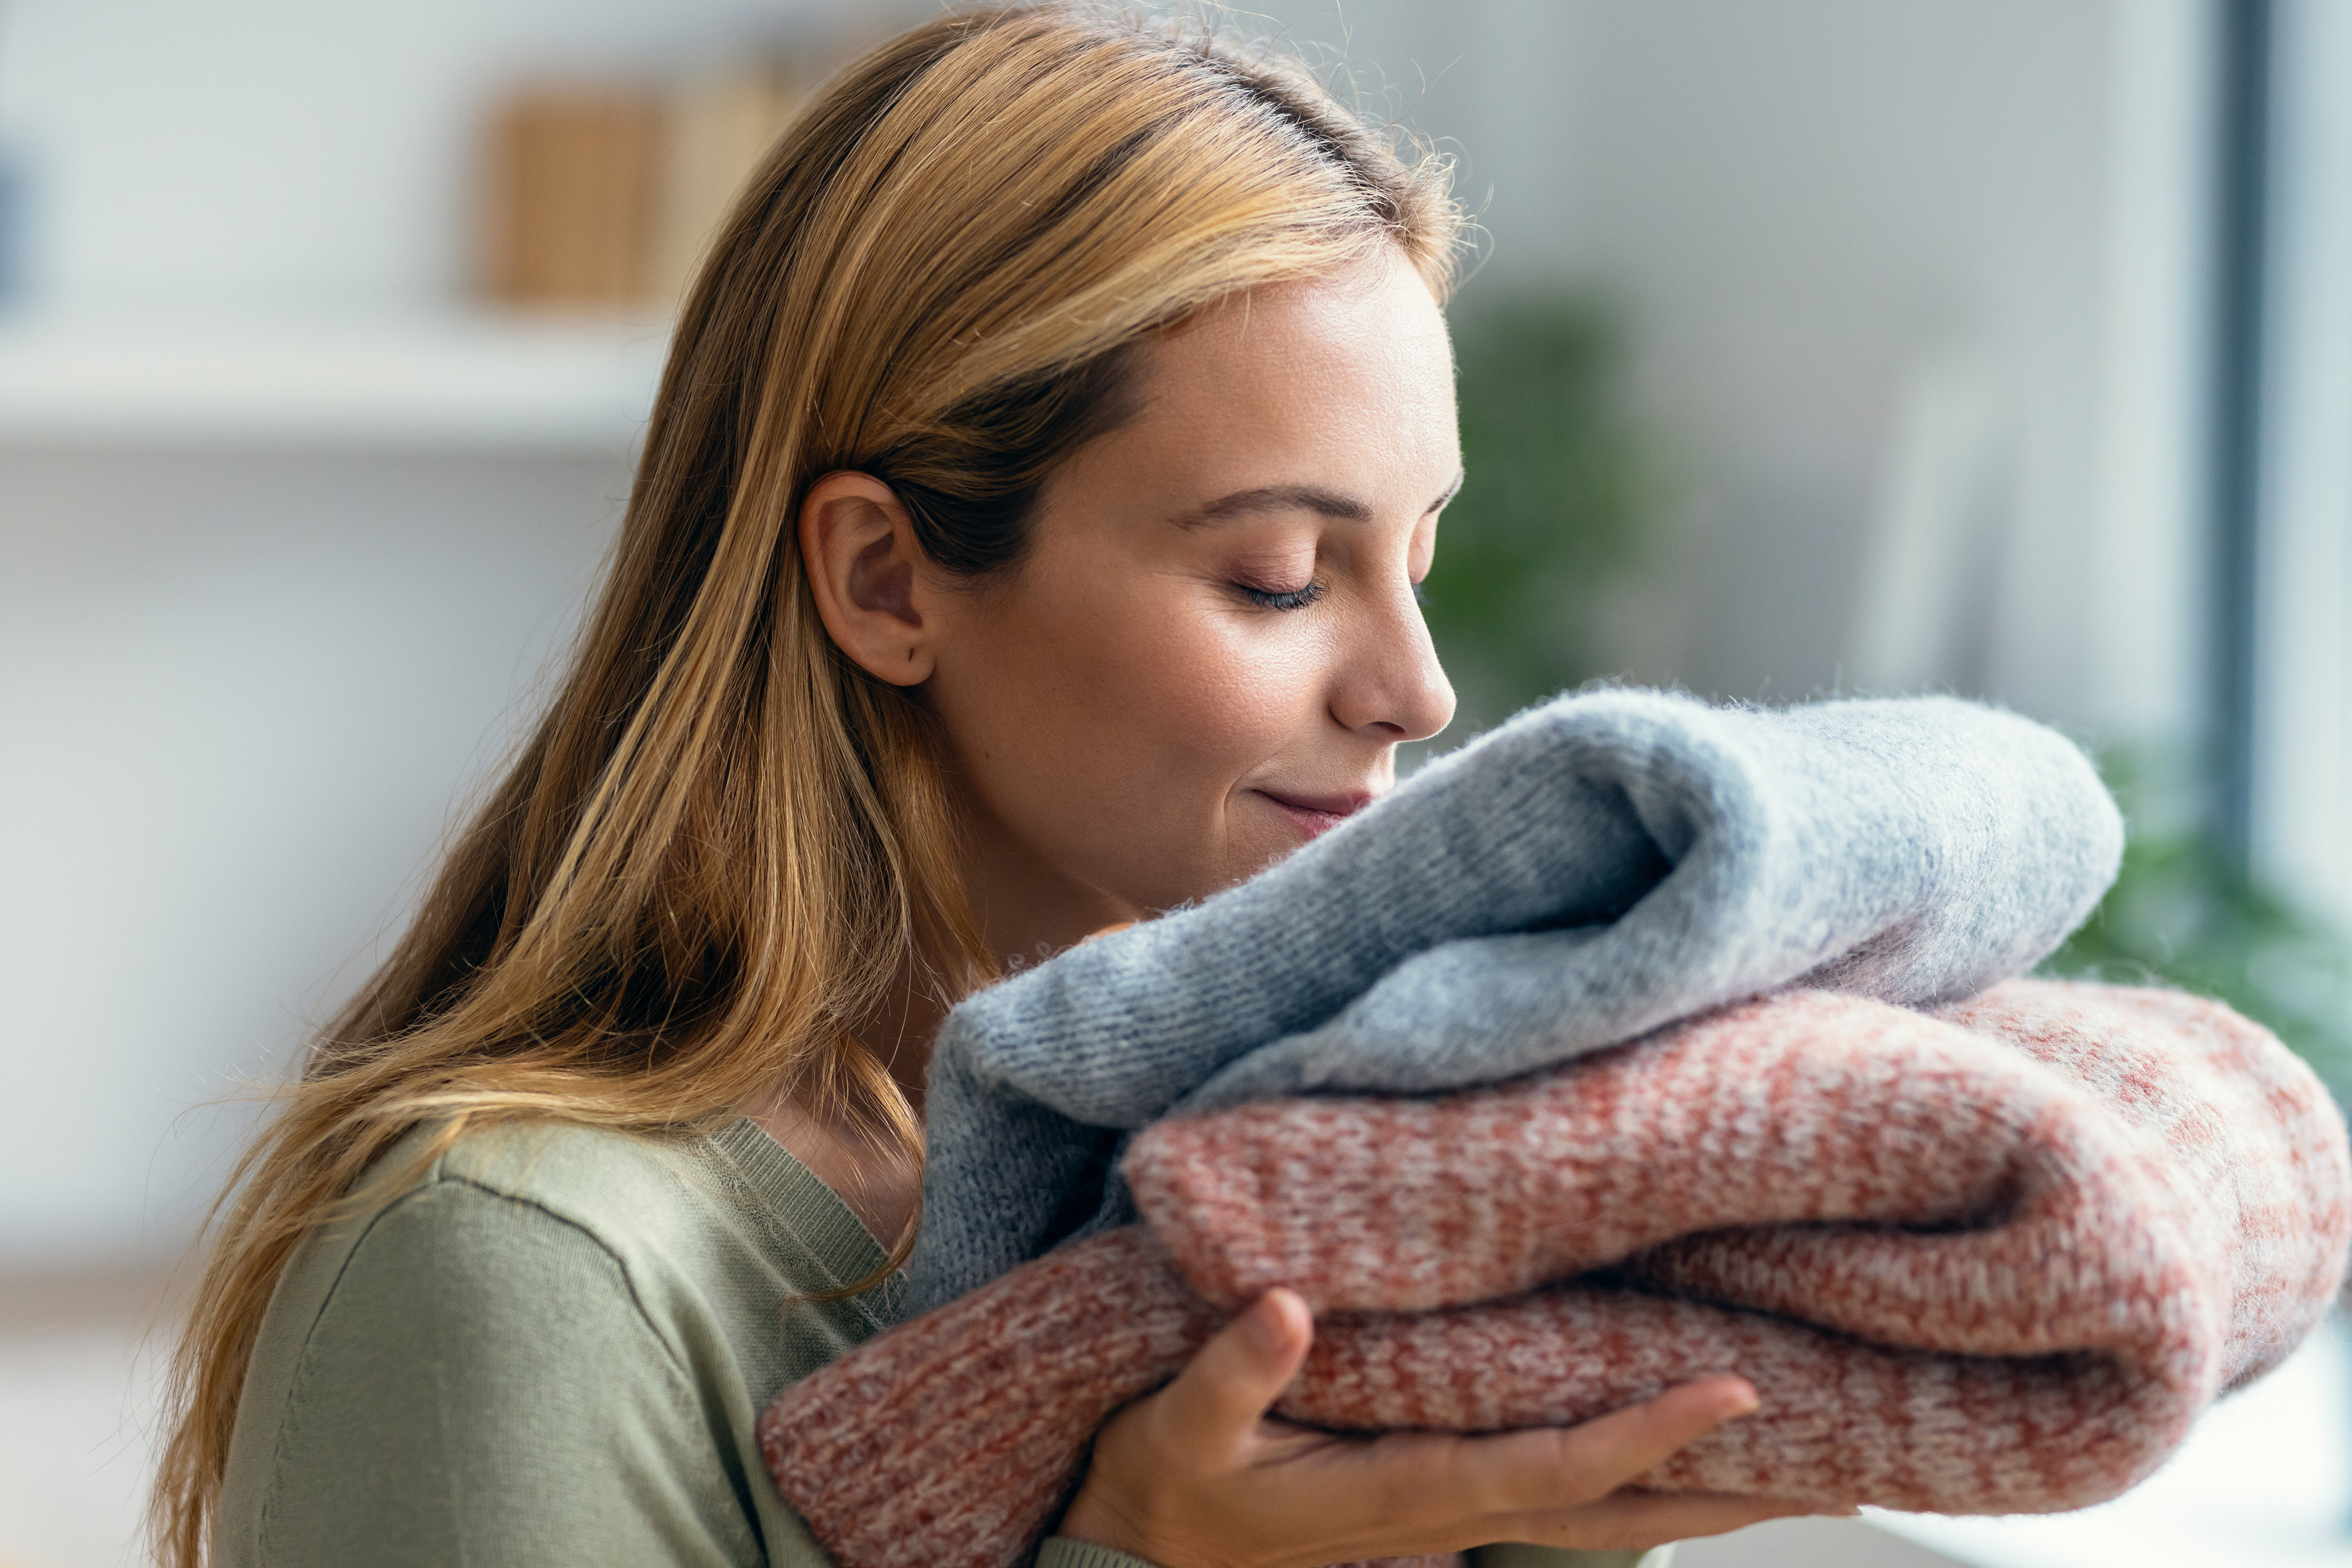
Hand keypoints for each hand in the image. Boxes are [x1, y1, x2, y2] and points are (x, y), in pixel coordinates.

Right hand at [1058, 1289, 1846, 1567]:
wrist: (1143, 1559)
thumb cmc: (1167, 1487)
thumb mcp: (1178, 1427)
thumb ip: (1234, 1371)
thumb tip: (1289, 1306)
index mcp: (1407, 1493)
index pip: (1556, 1467)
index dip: (1647, 1432)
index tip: (1734, 1391)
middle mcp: (1453, 1512)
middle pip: (1620, 1506)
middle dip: (1732, 1483)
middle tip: (1853, 1450)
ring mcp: (1456, 1514)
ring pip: (1608, 1506)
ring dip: (1709, 1486)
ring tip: (1814, 1454)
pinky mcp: (1445, 1500)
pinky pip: (1568, 1490)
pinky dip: (1642, 1470)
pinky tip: (1683, 1446)